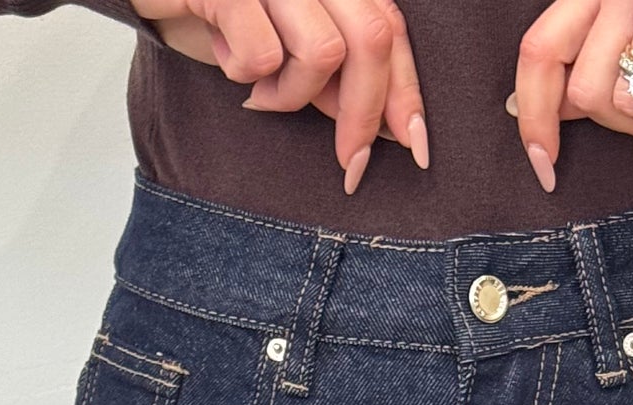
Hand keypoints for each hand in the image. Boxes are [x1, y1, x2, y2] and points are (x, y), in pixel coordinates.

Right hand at [133, 0, 427, 194]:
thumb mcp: (282, 40)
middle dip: (366, 113)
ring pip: (322, 53)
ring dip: (292, 94)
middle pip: (370, 40)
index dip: (406, 88)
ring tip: (258, 92)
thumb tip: (382, 127)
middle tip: (350, 163)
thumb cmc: (218, 10)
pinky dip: (244, 75)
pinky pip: (261, 56)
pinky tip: (223, 57)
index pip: (389, 26)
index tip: (414, 145)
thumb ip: (330, 72)